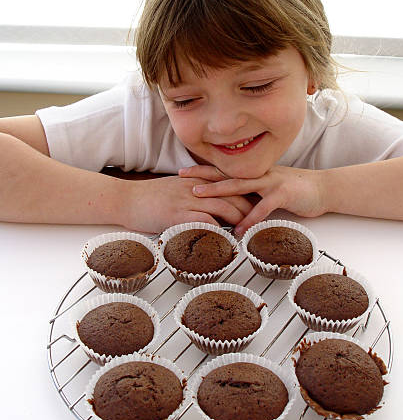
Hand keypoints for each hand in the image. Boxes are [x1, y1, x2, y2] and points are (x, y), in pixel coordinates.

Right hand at [119, 175, 253, 233]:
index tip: (257, 202)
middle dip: (249, 207)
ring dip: (239, 220)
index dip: (245, 192)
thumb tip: (207, 204)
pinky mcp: (180, 214)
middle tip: (259, 219)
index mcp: (196, 180)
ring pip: (224, 206)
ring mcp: (188, 200)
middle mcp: (196, 187)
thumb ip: (193, 192)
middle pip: (232, 193)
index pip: (229, 182)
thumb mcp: (174, 188)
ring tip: (249, 231)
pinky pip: (206, 221)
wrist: (125, 199)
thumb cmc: (148, 197)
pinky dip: (220, 230)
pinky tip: (227, 239)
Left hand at [179, 165, 326, 235]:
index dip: (203, 170)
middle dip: (202, 175)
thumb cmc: (293, 190)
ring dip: (218, 191)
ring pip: (239, 185)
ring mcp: (270, 181)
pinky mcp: (283, 193)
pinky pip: (263, 207)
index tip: (183, 172)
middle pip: (226, 173)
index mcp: (253, 173)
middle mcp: (258, 173)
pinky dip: (251, 219)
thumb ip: (250, 194)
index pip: (224, 169)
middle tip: (182, 179)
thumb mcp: (267, 189)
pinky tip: (240, 230)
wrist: (322, 188)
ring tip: (199, 198)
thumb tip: (230, 206)